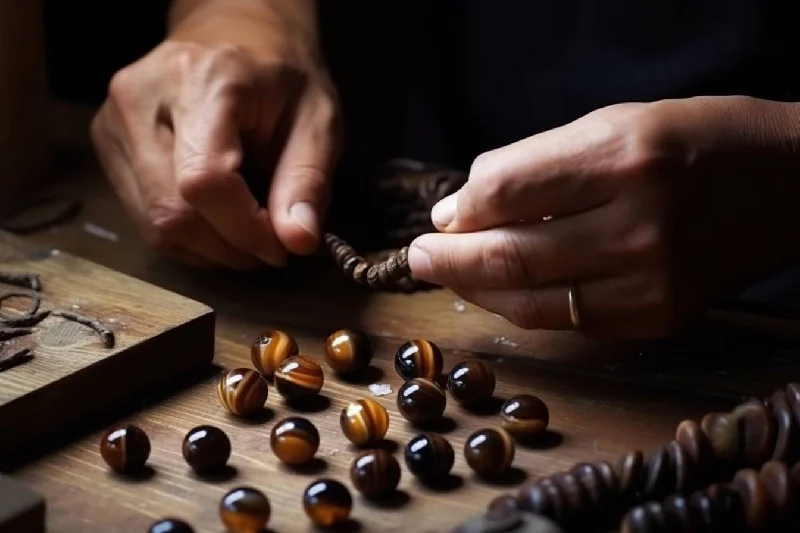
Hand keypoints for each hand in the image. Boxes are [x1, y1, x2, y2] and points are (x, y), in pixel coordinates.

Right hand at [90, 39, 340, 268]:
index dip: (243, 229)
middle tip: (270, 245)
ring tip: (248, 233)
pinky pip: (143, 217)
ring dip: (209, 248)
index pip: (203, 181)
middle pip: (171, 211)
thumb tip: (298, 241)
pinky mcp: (108, 143)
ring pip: (153, 223)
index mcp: (202, 81)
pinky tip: (218, 222)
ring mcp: (115, 122)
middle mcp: (142, 98)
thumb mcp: (318, 119)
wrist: (231, 31)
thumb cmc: (279, 73)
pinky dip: (187, 236)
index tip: (281, 248)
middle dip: (229, 247)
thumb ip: (308, 180)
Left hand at [408, 97, 799, 336]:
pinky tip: (501, 292)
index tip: (441, 215)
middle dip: (449, 259)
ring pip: (532, 302)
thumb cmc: (694, 140)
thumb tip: (460, 208)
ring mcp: (650, 281)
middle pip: (510, 256)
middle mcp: (637, 225)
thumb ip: (532, 165)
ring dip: (477, 290)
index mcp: (622, 158)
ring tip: (450, 275)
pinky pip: (568, 322)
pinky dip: (524, 307)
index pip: (506, 192)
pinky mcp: (658, 318)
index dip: (460, 208)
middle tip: (418, 256)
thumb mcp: (612, 123)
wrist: (788, 185)